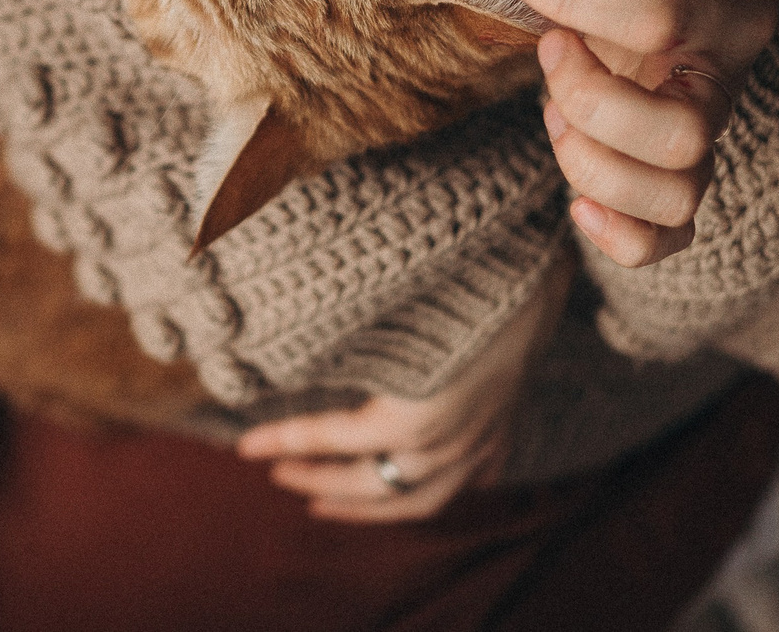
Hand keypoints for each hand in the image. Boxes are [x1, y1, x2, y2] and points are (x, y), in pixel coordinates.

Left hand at [235, 258, 568, 520]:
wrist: (534, 272)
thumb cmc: (458, 280)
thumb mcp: (387, 312)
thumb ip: (335, 342)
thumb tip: (278, 346)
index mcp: (414, 416)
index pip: (331, 439)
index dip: (284, 442)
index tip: (243, 448)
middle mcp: (447, 443)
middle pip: (370, 484)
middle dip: (318, 480)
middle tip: (277, 473)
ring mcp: (480, 442)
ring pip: (417, 499)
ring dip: (365, 507)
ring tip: (324, 503)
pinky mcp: (502, 429)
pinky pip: (465, 481)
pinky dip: (429, 489)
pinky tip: (409, 484)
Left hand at [494, 0, 778, 267]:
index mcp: (731, 2)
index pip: (661, 19)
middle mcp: (725, 76)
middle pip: (683, 135)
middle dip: (591, 98)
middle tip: (549, 42)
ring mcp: (703, 127)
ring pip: (677, 197)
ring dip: (594, 162)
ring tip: (555, 106)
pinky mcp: (674, 162)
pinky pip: (668, 234)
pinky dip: (621, 236)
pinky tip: (577, 197)